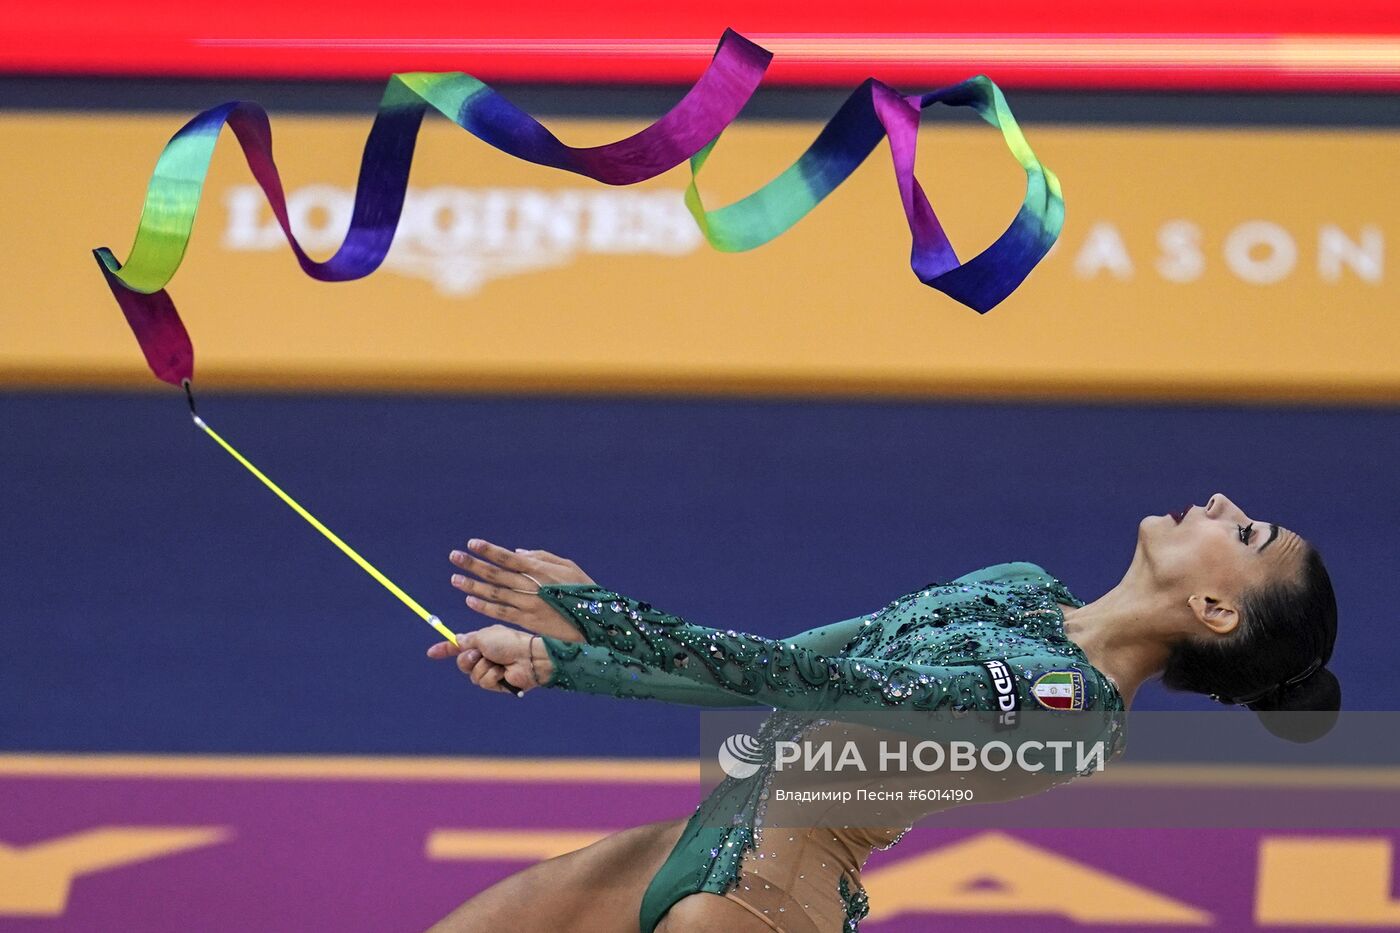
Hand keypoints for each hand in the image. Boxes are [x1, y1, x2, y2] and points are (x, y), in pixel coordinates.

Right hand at [426, 625, 553, 693]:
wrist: (528, 657)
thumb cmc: (509, 642)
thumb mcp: (484, 636)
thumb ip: (468, 640)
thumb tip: (457, 640)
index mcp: (483, 642)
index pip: (459, 647)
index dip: (445, 650)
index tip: (431, 653)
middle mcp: (486, 656)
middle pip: (462, 663)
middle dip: (467, 660)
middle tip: (478, 654)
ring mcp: (491, 670)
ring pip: (472, 675)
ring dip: (482, 667)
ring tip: (497, 663)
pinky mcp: (497, 684)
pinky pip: (484, 682)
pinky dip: (492, 676)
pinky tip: (503, 672)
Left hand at [448, 538, 593, 642]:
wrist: (596, 623)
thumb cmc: (583, 590)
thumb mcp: (568, 567)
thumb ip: (542, 557)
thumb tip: (516, 553)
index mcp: (541, 570)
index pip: (508, 558)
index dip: (489, 551)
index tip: (471, 544)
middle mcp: (532, 586)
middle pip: (496, 574)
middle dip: (473, 565)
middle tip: (454, 556)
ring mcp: (528, 605)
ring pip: (494, 594)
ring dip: (472, 586)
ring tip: (455, 579)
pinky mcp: (528, 622)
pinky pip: (501, 613)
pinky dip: (484, 607)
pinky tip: (469, 601)